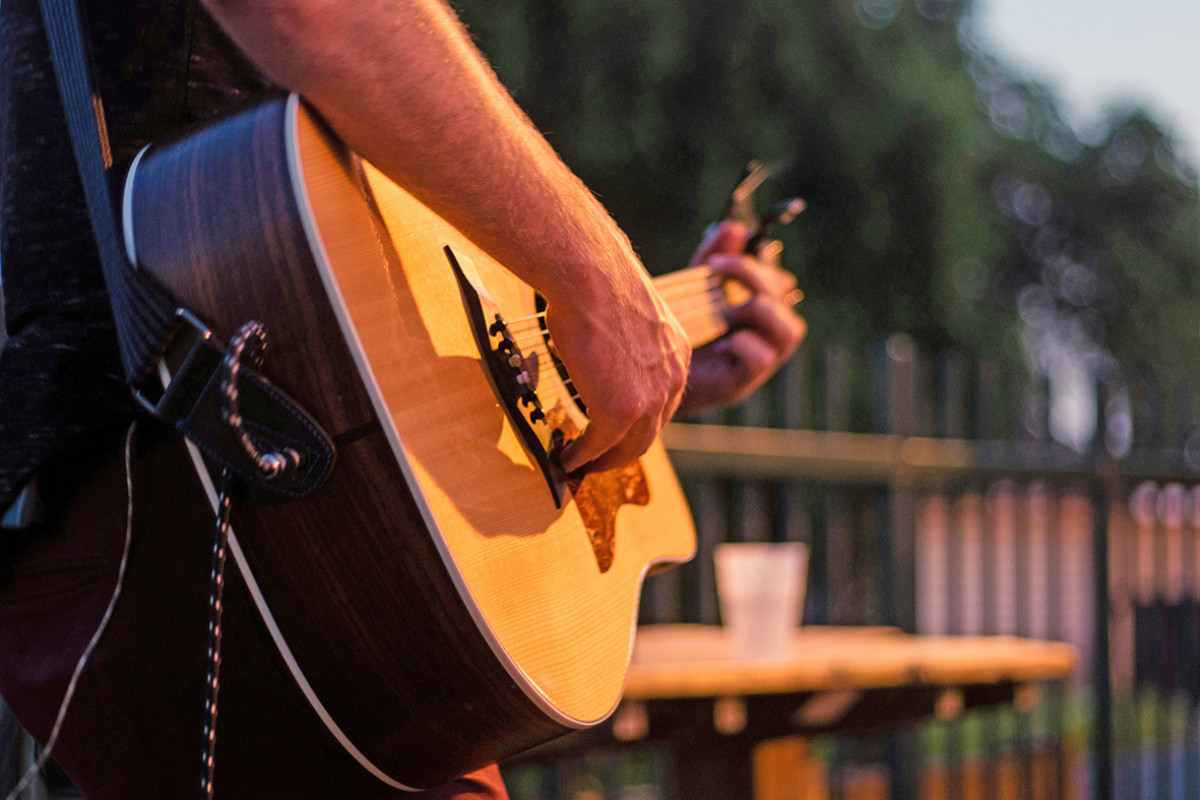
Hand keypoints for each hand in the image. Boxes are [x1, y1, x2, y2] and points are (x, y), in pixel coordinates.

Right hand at [552, 260, 691, 473]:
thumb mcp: (626, 314)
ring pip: (630, 447)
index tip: (616, 430)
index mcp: (676, 354)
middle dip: (622, 451)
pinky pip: (600, 445)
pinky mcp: (622, 411)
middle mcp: (672, 380)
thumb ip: (625, 340)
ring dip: (602, 462)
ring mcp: (650, 399)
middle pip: (650, 432)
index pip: (662, 402)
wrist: (589, 274)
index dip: (637, 422)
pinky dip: (582, 456)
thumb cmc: (596, 280)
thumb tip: (599, 344)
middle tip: (596, 460)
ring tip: (580, 465)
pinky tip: (567, 458)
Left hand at [676, 221, 806, 415]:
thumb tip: (734, 227)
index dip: (755, 264)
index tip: (716, 260)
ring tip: (723, 310)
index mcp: (759, 307)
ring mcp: (762, 359)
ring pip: (790, 330)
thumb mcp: (693, 285)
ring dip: (755, 310)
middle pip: (785, 295)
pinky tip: (716, 342)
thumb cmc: (677, 328)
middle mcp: (768, 332)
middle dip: (751, 275)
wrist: (649, 374)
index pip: (779, 279)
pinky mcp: (745, 381)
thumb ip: (714, 256)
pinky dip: (740, 344)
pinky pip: (762, 357)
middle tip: (714, 270)